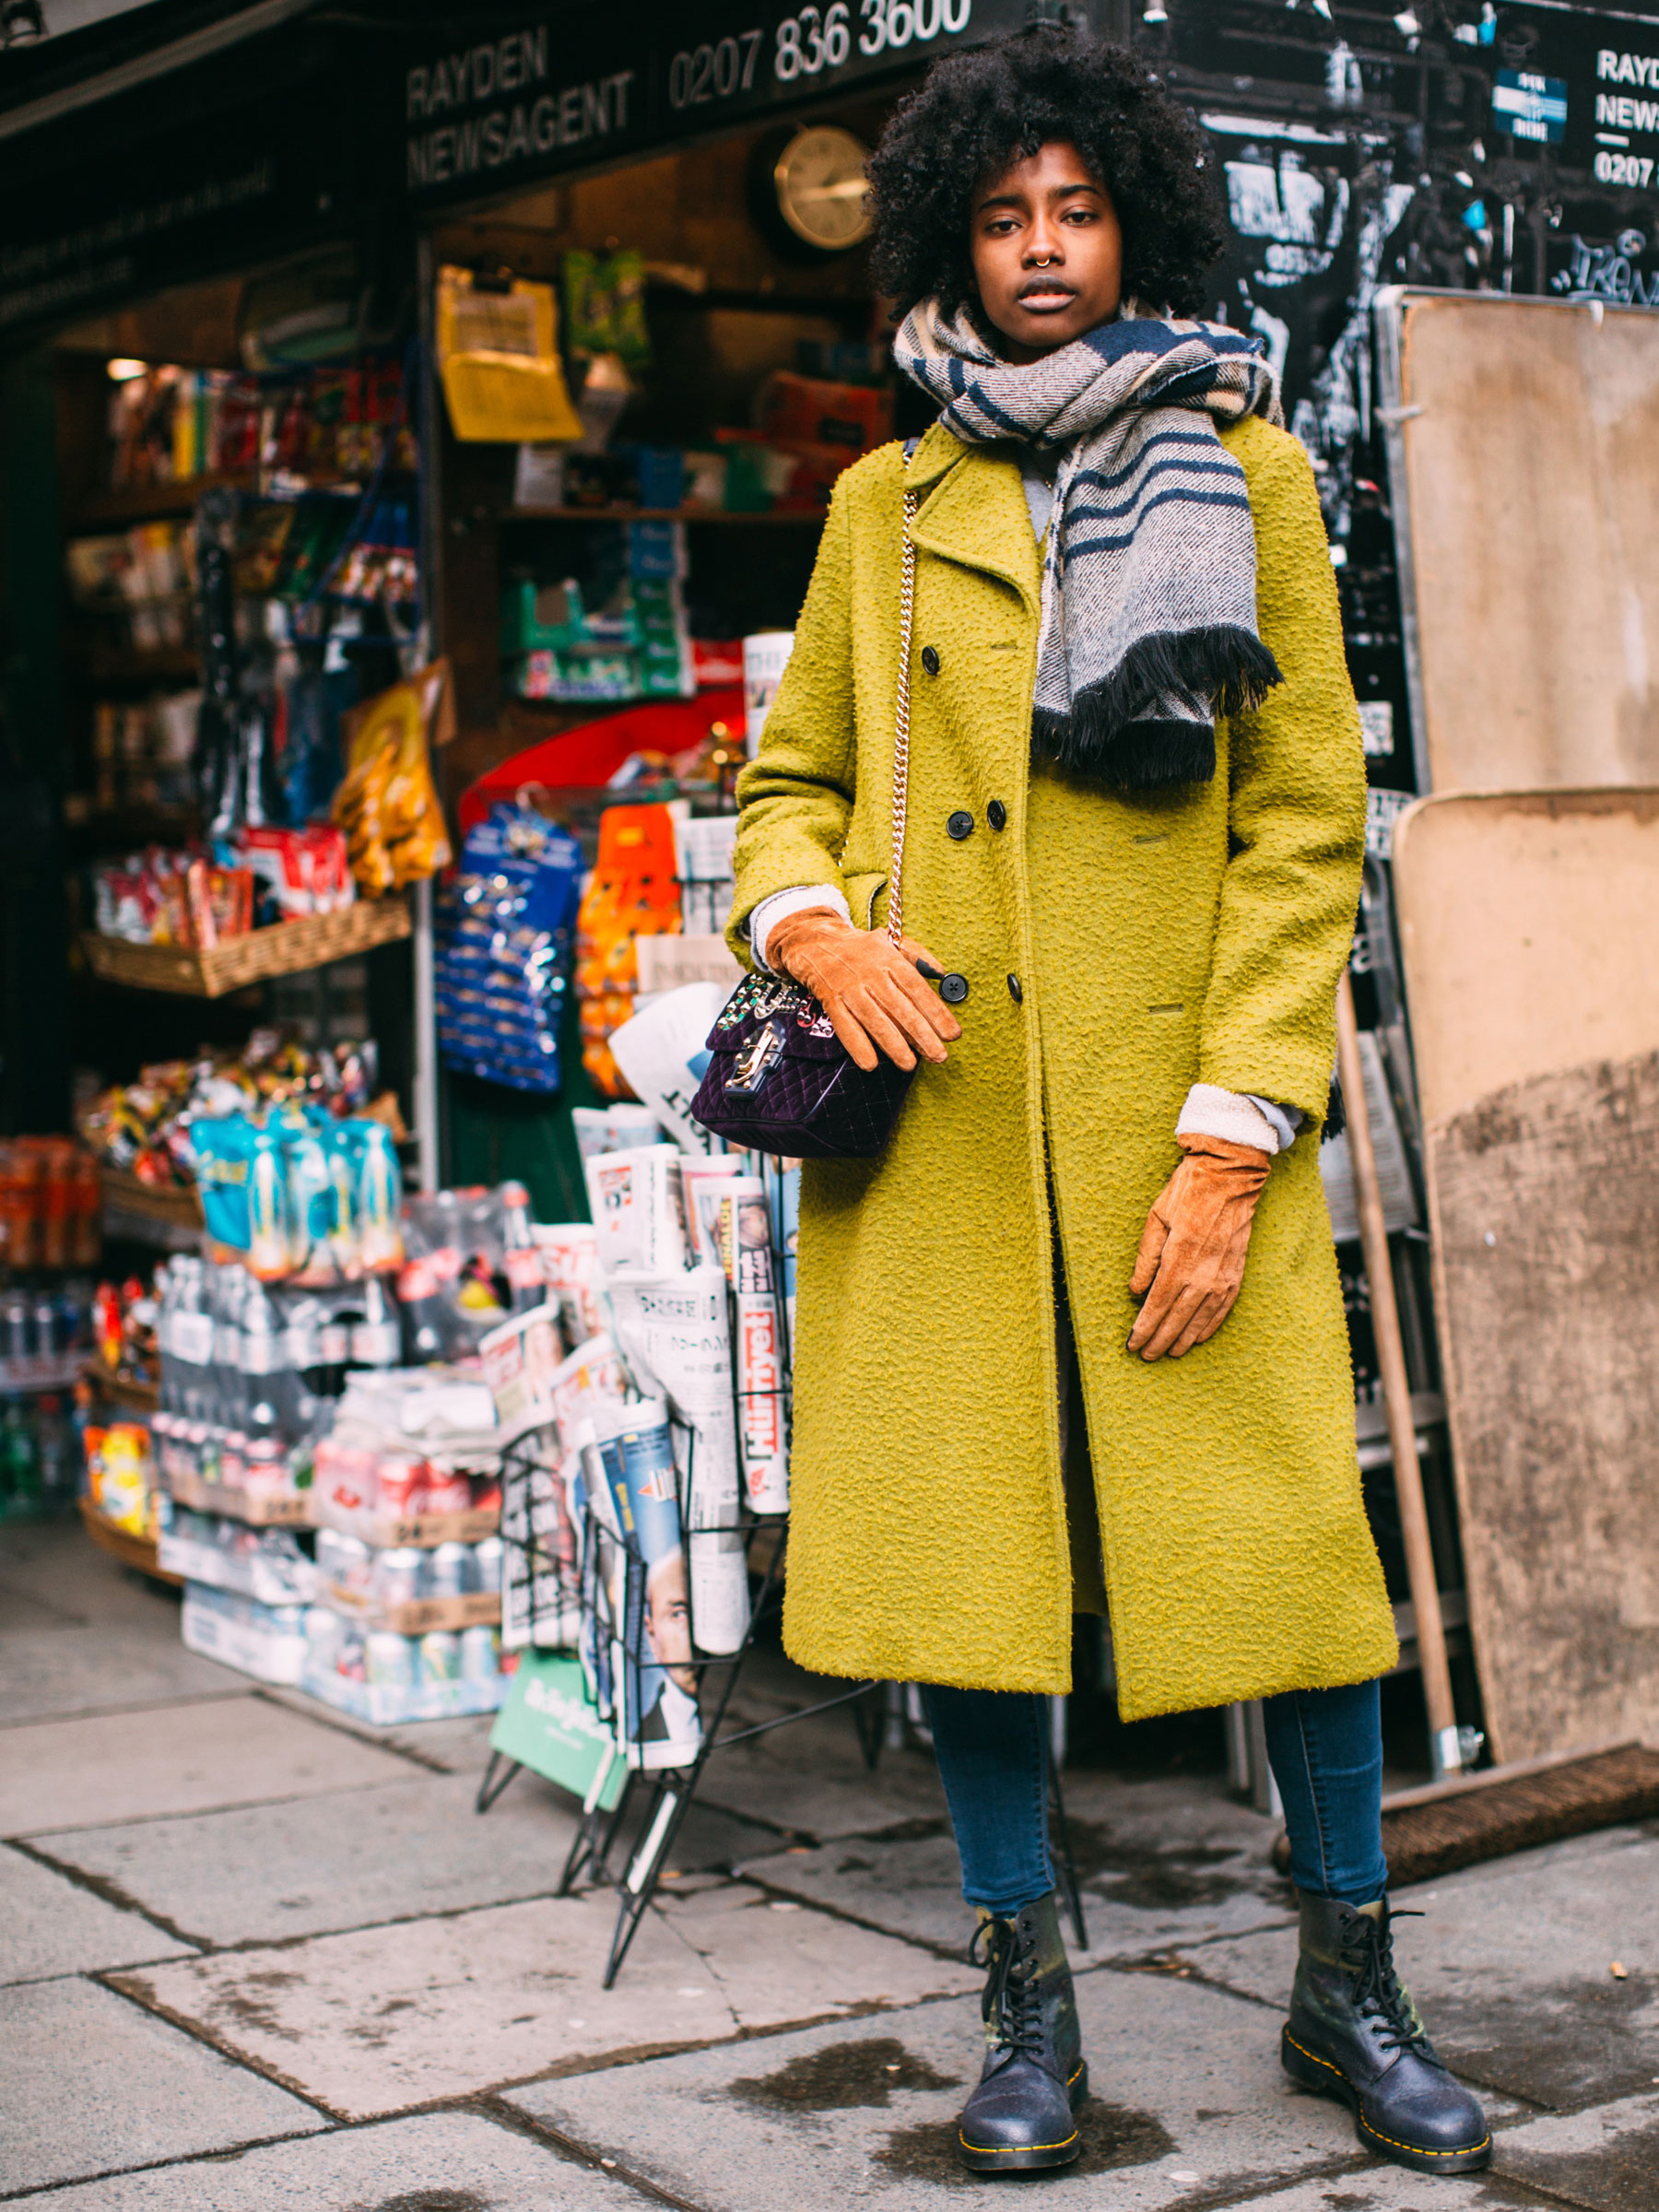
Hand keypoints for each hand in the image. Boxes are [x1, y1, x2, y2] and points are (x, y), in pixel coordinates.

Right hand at [768, 909, 960, 1072]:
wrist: (814, 942)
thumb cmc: (860, 947)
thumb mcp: (891, 941)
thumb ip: (919, 956)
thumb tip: (942, 974)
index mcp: (889, 958)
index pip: (917, 988)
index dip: (936, 1012)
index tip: (952, 1033)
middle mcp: (870, 973)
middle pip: (899, 1007)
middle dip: (921, 1034)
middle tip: (939, 1056)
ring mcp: (849, 987)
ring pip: (874, 1019)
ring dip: (893, 1045)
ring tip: (910, 1064)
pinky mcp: (831, 1000)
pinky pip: (845, 1025)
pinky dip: (857, 1045)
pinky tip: (870, 1063)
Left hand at [1127, 1133, 1271, 1360]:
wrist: (1230, 1176)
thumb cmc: (1188, 1192)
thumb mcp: (1157, 1218)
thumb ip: (1146, 1258)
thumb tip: (1136, 1291)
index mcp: (1180, 1258)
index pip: (1157, 1304)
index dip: (1144, 1327)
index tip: (1133, 1343)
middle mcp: (1203, 1272)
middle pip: (1177, 1317)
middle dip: (1160, 1339)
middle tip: (1147, 1355)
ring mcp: (1223, 1275)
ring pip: (1201, 1318)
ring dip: (1184, 1338)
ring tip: (1170, 1353)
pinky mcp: (1237, 1272)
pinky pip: (1223, 1307)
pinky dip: (1210, 1325)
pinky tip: (1200, 1336)